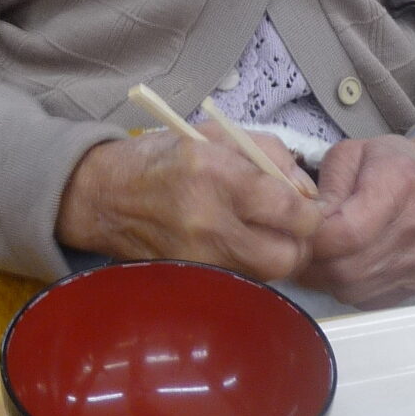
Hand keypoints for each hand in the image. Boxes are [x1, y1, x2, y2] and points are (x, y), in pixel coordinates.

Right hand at [57, 129, 322, 283]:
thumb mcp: (217, 136)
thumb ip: (271, 155)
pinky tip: (238, 245)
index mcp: (218, 177)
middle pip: (285, 257)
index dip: (310, 212)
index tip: (306, 206)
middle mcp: (209, 223)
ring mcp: (198, 257)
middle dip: (299, 243)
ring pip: (266, 275)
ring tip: (264, 233)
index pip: (290, 211)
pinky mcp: (190, 277)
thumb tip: (304, 190)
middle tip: (291, 227)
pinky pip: (240, 279)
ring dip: (275, 256)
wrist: (104, 195)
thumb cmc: (163, 158)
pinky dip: (249, 266)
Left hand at [307, 133, 414, 308]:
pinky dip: (347, 286)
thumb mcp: (350, 153)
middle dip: (313, 263)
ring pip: (352, 290)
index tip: (300, 231)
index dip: (313, 240)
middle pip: (346, 269)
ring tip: (323, 253)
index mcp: (399, 184)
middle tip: (303, 247)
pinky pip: (368, 298)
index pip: (347, 233)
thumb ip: (325, 188)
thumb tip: (307, 229)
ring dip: (326, 278)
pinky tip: (348, 262)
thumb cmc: (390, 164)